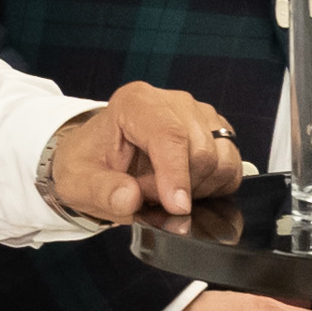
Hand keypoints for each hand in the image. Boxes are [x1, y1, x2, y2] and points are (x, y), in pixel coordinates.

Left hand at [47, 83, 244, 221]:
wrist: (99, 160)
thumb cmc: (90, 165)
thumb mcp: (79, 183)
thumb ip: (101, 191)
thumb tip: (129, 198)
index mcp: (135, 103)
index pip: (169, 135)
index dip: (176, 174)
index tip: (177, 207)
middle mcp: (173, 102)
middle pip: (201, 151)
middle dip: (178, 186)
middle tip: (148, 195)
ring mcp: (199, 115)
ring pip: (222, 160)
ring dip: (198, 188)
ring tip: (165, 190)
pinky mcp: (216, 133)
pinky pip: (232, 167)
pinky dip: (215, 187)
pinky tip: (187, 189)